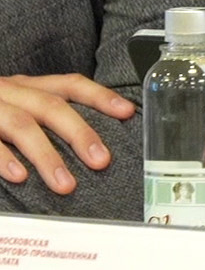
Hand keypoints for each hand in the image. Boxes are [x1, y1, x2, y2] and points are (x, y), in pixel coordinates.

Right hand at [0, 73, 126, 197]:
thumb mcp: (13, 103)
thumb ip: (41, 116)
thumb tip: (88, 145)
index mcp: (24, 87)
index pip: (68, 84)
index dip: (99, 95)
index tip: (127, 112)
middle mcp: (7, 91)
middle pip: (49, 106)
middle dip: (79, 133)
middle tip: (102, 161)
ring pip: (20, 124)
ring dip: (46, 155)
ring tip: (66, 185)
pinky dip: (2, 158)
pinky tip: (19, 177)